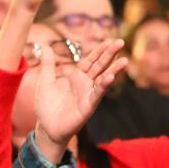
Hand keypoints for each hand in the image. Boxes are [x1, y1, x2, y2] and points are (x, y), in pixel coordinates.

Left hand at [34, 38, 127, 159]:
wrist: (46, 127)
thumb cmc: (47, 105)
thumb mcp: (45, 80)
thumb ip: (47, 64)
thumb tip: (44, 46)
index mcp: (76, 76)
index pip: (90, 60)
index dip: (99, 51)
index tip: (109, 40)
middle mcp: (85, 84)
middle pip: (99, 66)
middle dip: (109, 55)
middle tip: (121, 42)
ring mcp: (88, 94)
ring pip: (103, 79)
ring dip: (113, 71)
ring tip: (124, 61)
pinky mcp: (88, 106)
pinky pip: (97, 94)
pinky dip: (103, 86)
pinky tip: (109, 77)